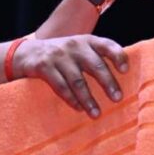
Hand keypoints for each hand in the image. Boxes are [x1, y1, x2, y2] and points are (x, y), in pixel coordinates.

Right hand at [11, 35, 127, 117]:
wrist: (27, 52)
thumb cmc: (62, 55)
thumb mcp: (79, 49)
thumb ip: (96, 56)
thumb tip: (122, 76)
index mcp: (87, 41)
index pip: (107, 45)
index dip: (118, 56)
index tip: (125, 70)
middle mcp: (74, 46)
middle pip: (95, 65)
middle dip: (108, 82)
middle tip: (118, 98)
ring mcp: (58, 56)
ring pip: (77, 80)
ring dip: (88, 99)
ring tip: (97, 113)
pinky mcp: (44, 66)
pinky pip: (60, 86)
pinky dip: (71, 99)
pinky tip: (78, 109)